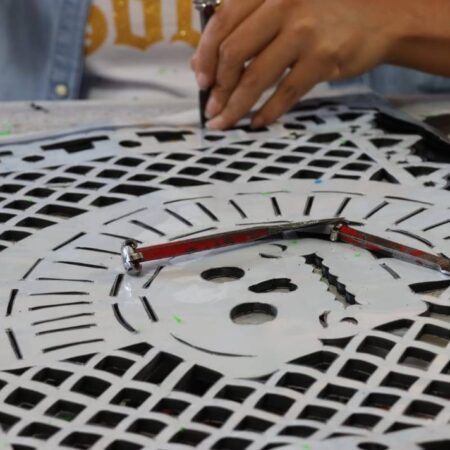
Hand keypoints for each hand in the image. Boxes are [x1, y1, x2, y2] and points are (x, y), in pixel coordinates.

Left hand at [192, 0, 404, 129]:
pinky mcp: (323, 58)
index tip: (201, 80)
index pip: (222, 22)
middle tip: (211, 107)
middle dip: (218, 87)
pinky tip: (256, 123)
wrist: (382, 15)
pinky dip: (268, 112)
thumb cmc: (325, 10)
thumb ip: (244, 27)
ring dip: (235, 106)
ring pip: (256, 77)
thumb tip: (201, 61)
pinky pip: (286, 92)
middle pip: (234, 52)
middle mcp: (284, 3)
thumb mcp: (283, 5)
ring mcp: (305, 32)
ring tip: (224, 122)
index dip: (205, 56)